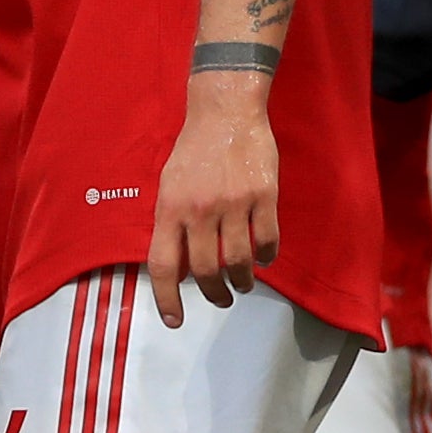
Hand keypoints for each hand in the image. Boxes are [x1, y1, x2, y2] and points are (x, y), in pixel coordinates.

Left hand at [148, 80, 280, 323]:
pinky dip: (266, 257)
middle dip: (214, 294)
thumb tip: (178, 270)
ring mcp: (234, 203)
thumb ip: (172, 226)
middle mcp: (200, 209)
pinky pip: (267, 240)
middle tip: (220, 298)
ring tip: (243, 283)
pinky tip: (263, 258)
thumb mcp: (169, 186)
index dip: (167, 299)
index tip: (174, 320)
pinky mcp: (264, 195)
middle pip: (206, 271)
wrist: (225, 111)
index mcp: (171, 208)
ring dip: (243, 281)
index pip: (164, 265)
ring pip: (240, 261)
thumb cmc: (194, 151)